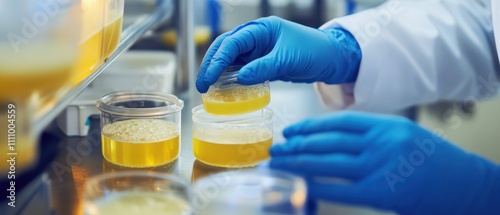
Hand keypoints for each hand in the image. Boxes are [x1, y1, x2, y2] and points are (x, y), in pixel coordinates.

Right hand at [196, 16, 361, 92]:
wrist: (332, 59)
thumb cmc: (314, 51)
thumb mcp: (288, 59)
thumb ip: (264, 68)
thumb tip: (241, 78)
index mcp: (261, 29)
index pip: (231, 43)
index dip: (216, 61)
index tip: (207, 79)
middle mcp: (256, 37)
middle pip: (225, 49)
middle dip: (211, 66)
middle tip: (202, 86)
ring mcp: (258, 50)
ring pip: (231, 60)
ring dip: (219, 73)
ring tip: (209, 90)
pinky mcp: (262, 62)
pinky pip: (242, 69)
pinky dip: (232, 79)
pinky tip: (226, 90)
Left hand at [270, 112, 499, 214]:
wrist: (465, 184)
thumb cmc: (434, 161)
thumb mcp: (403, 135)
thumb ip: (370, 135)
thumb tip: (332, 141)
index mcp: (385, 124)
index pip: (337, 122)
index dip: (309, 126)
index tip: (291, 131)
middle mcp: (380, 141)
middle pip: (327, 141)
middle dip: (297, 145)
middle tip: (276, 148)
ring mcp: (380, 166)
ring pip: (328, 161)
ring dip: (298, 162)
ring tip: (279, 162)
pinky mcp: (381, 191)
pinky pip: (339, 188)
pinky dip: (316, 186)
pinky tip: (299, 184)